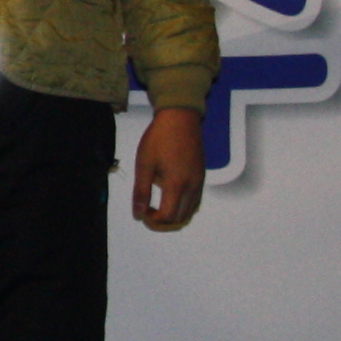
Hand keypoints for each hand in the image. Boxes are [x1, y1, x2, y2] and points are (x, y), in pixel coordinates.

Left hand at [130, 107, 204, 229]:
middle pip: (181, 218)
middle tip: (147, 211)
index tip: (141, 212)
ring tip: (157, 206)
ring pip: (191, 211)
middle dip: (163, 221)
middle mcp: (192, 187)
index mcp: (177, 185)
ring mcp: (200, 182)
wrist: (180, 119)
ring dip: (174, 216)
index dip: (153, 220)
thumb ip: (141, 191)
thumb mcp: (144, 164)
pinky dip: (184, 207)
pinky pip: (195, 201)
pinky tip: (171, 197)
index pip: (168, 216)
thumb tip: (138, 213)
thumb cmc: (159, 139)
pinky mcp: (202, 176)